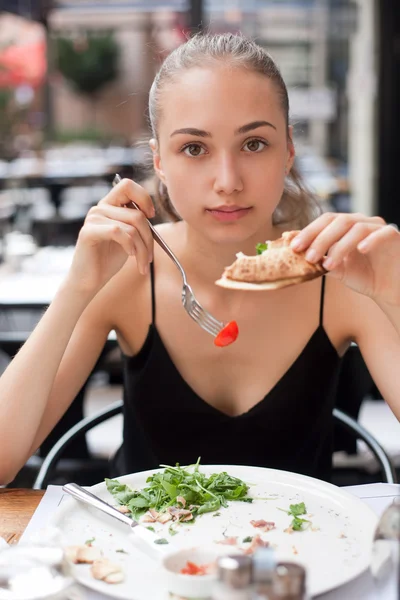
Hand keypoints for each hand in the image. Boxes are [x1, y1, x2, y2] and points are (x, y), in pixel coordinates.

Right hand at [67, 178, 154, 292]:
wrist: (89, 280)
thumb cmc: (108, 260)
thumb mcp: (129, 238)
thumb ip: (137, 223)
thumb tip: (151, 213)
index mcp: (110, 206)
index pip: (128, 185)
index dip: (144, 198)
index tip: (151, 216)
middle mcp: (100, 208)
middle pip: (137, 214)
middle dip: (149, 238)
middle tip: (149, 258)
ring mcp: (93, 218)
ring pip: (132, 226)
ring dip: (142, 249)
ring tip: (142, 264)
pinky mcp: (88, 231)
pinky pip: (119, 232)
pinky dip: (130, 246)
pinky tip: (130, 256)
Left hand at [290, 212, 399, 304]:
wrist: (389, 289)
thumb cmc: (363, 275)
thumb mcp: (336, 269)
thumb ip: (319, 260)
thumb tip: (296, 254)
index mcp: (346, 226)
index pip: (325, 221)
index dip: (309, 232)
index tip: (294, 247)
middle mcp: (361, 222)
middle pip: (339, 221)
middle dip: (321, 239)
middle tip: (309, 257)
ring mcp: (378, 227)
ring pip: (357, 228)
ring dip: (340, 246)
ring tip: (329, 264)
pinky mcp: (394, 236)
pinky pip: (383, 233)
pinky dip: (371, 240)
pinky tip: (361, 250)